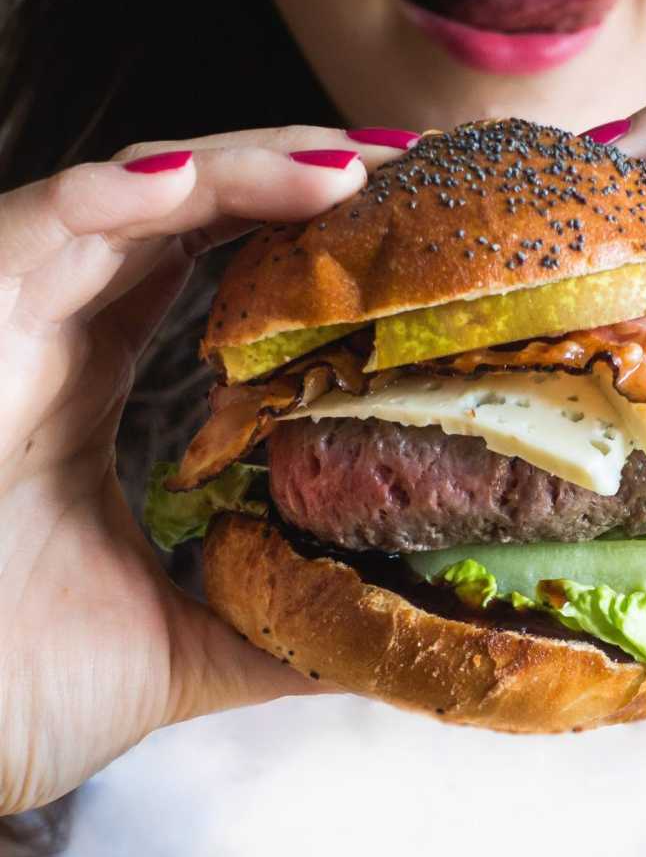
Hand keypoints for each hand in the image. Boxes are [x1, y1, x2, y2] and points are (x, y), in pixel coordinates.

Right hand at [0, 126, 409, 813]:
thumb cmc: (12, 691)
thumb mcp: (183, 645)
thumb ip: (273, 619)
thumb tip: (375, 628)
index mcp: (91, 385)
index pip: (204, 274)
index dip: (290, 237)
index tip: (391, 231)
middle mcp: (53, 335)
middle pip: (183, 214)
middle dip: (290, 178)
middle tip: (397, 168)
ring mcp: (7, 320)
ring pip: (128, 200)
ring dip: (238, 169)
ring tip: (346, 165)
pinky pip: (38, 228)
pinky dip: (113, 193)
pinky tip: (194, 179)